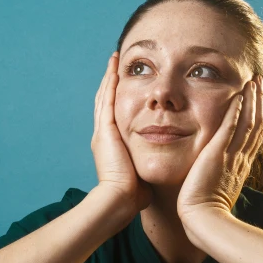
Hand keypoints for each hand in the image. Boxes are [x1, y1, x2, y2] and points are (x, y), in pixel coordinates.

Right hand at [92, 52, 152, 214]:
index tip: (124, 82)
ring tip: (114, 60)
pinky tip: (115, 70)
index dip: (118, 96)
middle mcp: (103, 135)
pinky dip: (111, 84)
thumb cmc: (133, 195)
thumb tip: (160, 168)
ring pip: (105, 96)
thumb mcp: (140, 174)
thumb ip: (148, 166)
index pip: (114, 114)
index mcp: (111, 145)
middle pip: (106, 100)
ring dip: (109, 77)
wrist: (119, 201)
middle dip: (111, 81)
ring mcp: (102, 132)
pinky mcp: (106, 131)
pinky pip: (108, 101)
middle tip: (115, 63)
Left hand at [176, 75, 262, 223]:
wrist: (202, 220)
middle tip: (260, 84)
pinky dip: (235, 111)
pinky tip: (238, 96)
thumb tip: (217, 179)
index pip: (254, 138)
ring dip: (251, 101)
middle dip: (259, 103)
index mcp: (240, 167)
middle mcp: (240, 158)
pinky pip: (229, 127)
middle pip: (256, 125)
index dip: (261, 119)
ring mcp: (231, 155)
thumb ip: (219, 180)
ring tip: (253, 82)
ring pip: (247, 122)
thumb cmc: (205, 212)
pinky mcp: (218, 153)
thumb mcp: (218, 191)